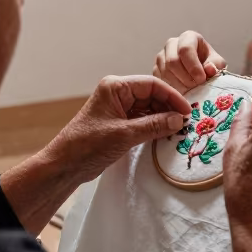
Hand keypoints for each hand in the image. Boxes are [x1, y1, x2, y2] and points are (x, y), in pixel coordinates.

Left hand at [0, 75, 189, 233]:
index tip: (187, 110)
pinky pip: (142, 119)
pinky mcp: (118, 123)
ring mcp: (117, 108)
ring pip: (148, 108)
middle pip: (151, 95)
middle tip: (186, 122)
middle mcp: (117, 93)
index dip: (171, 97)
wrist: (64, 166)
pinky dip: (154, 126)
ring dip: (162, 118)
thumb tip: (179, 120)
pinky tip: (165, 134)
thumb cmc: (88, 146)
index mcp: (115, 87)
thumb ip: (154, 126)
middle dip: (168, 108)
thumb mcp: (125, 135)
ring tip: (178, 129)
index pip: (151, 85)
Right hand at [154, 31, 226, 93]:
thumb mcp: (216, 63)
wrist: (200, 70)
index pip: (186, 49)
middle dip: (186, 78)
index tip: (202, 79)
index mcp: (188, 37)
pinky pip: (160, 80)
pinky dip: (171, 89)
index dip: (193, 66)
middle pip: (173, 61)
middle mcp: (172, 44)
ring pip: (165, 72)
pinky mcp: (156, 69)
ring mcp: (161, 56)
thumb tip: (209, 69)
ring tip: (191, 91)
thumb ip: (215, 65)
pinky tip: (182, 93)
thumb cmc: (208, 64)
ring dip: (179, 85)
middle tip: (196, 88)